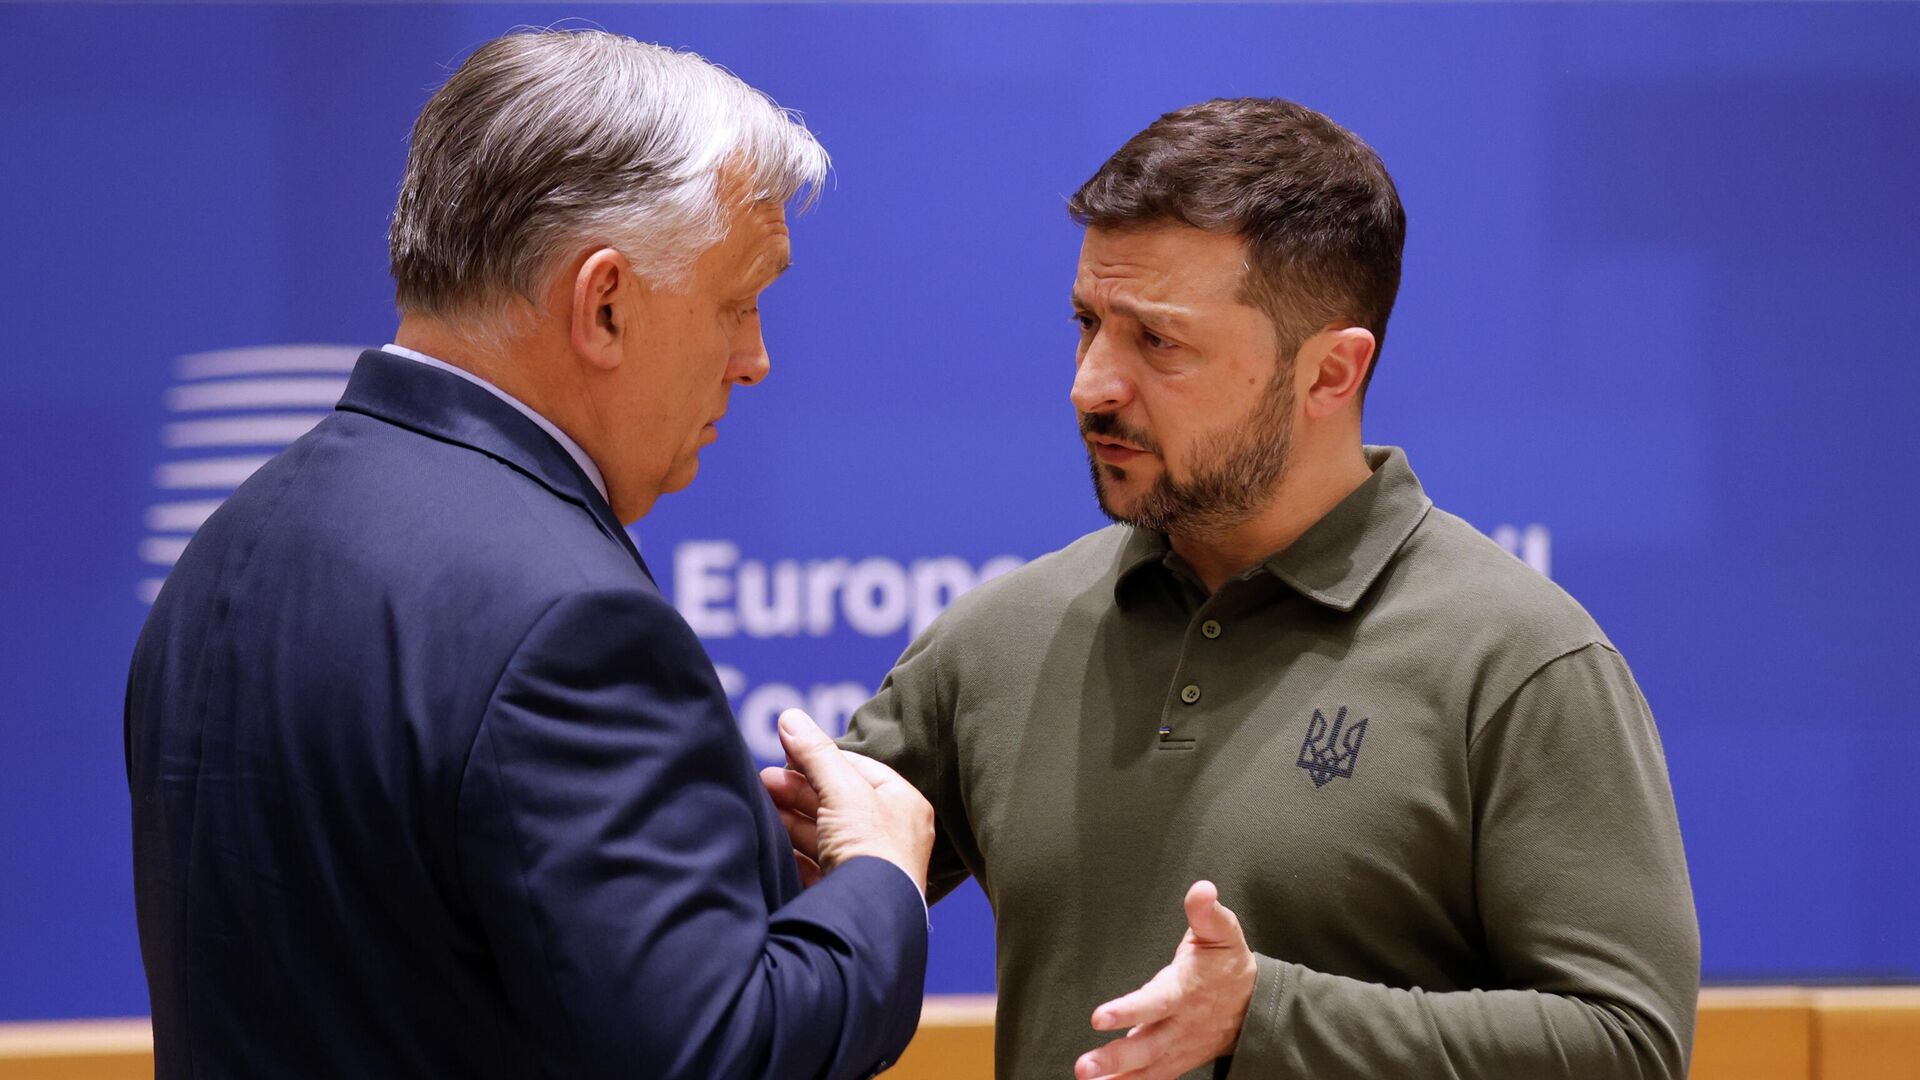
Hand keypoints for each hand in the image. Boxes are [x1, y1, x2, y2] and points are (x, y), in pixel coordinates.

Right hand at [757, 709, 931, 895]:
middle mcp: (889, 836)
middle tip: (762, 780)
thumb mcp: (843, 791)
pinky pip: (814, 866)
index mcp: (902, 805)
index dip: (818, 760)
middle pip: (836, 802)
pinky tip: (771, 843)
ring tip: (760, 806)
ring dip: (790, 819)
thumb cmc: (871, 851)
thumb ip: (815, 754)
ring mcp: (867, 868)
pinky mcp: (844, 894)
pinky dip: (792, 853)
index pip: (856, 770)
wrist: (868, 922)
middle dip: (797, 790)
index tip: (785, 753)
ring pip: (822, 834)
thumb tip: (791, 717)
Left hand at [1074, 881, 1257, 1079]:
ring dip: (1119, 1077)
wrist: (1257, 1006)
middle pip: (1146, 1045)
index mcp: (1184, 991)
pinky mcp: (1177, 1060)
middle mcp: (1179, 1024)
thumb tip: (1202, 890)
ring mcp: (1179, 1046)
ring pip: (1148, 1068)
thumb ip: (1208, 913)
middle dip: (1115, 1057)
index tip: (1100, 1018)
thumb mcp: (1223, 932)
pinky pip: (1154, 1077)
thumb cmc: (1229, 963)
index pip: (1153, 1003)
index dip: (1128, 1011)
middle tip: (1085, 1067)